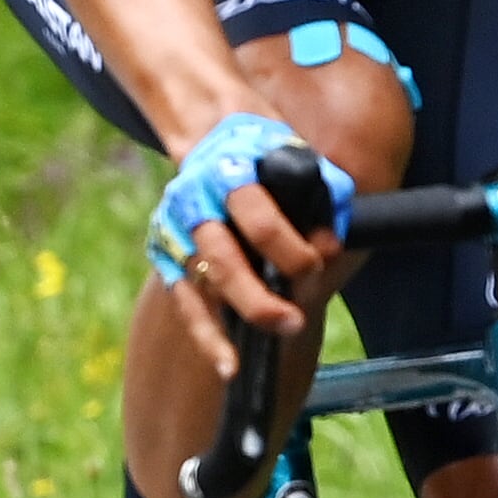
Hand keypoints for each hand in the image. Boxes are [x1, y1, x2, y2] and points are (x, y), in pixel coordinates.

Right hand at [150, 110, 355, 363]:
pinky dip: (205, 334)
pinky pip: (184, 301)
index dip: (291, 247)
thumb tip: (329, 247)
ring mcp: (176, 231)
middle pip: (223, 260)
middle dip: (258, 296)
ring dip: (229, 323)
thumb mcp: (300, 159)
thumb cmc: (266, 152)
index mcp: (228, 173)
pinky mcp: (168, 253)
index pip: (257, 218)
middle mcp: (194, 204)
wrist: (211, 132)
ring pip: (200, 285)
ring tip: (256, 354)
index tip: (319, 262)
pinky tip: (228, 364)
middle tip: (292, 322)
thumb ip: (323, 199)